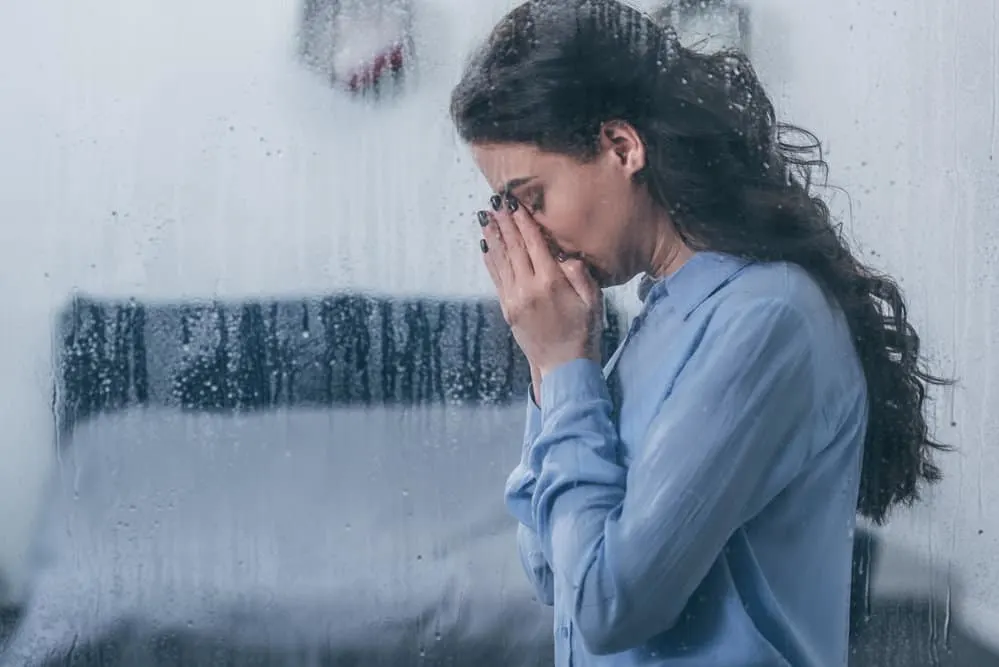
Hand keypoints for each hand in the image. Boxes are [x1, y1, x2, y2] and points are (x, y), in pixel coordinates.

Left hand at [477, 196, 602, 378]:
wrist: (563, 366)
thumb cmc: (583, 332)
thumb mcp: (592, 301)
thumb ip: (579, 274)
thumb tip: (564, 254)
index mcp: (550, 282)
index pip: (534, 244)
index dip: (524, 222)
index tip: (515, 204)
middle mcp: (528, 288)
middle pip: (513, 248)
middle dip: (504, 223)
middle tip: (495, 202)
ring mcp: (514, 299)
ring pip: (501, 261)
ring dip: (493, 236)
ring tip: (485, 216)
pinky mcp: (507, 309)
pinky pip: (496, 278)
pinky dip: (490, 259)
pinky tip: (486, 245)